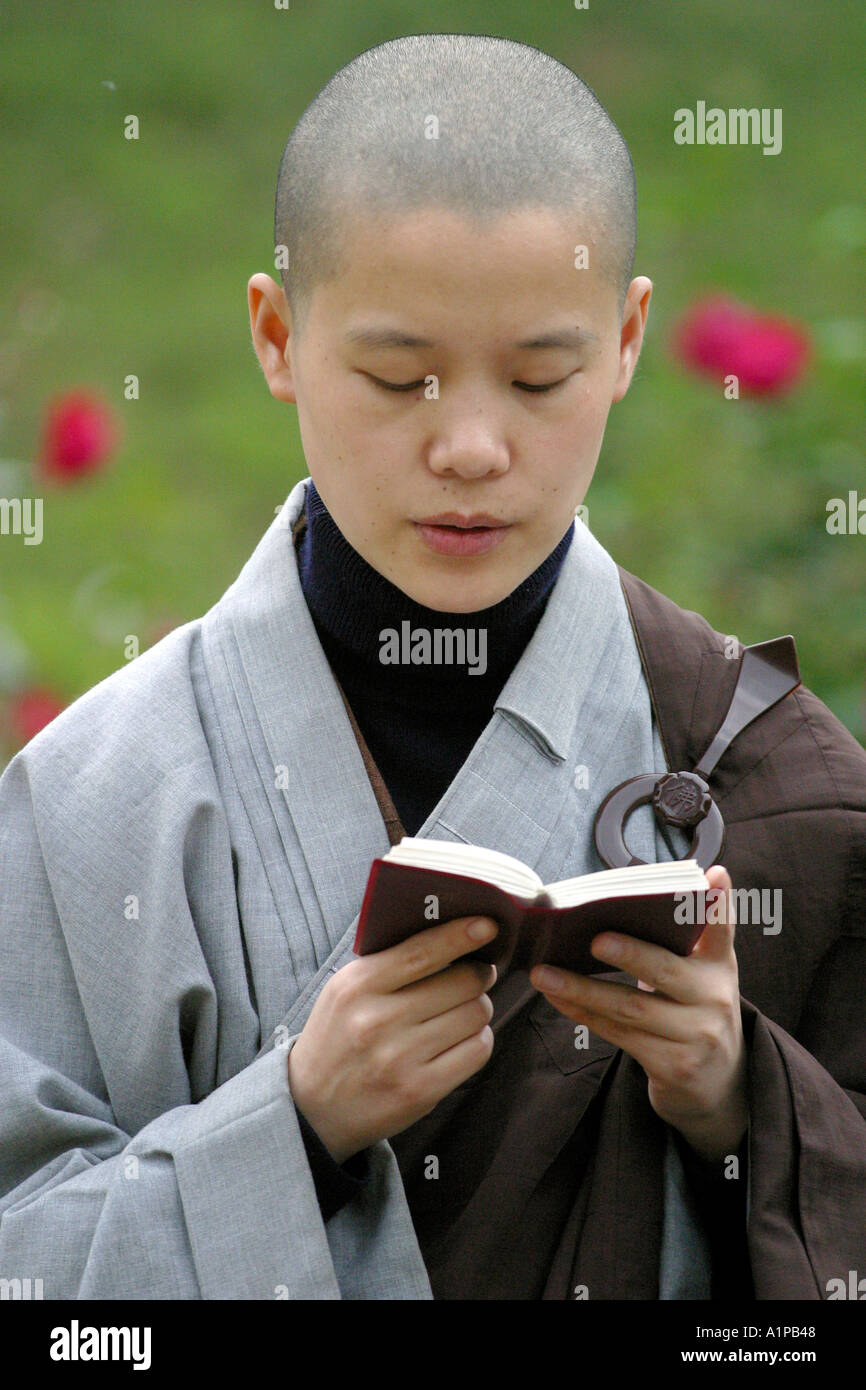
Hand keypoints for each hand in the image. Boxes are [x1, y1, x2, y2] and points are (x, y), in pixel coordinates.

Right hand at [287, 916, 497, 1163]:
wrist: (311, 1108)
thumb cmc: (337, 1038)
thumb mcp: (345, 990)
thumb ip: (389, 963)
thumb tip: (450, 935)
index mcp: (358, 986)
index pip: (422, 951)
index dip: (461, 935)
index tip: (488, 926)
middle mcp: (378, 1020)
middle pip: (462, 982)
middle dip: (478, 975)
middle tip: (476, 975)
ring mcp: (400, 1058)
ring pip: (475, 1014)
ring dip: (479, 1008)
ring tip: (464, 1010)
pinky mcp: (420, 1091)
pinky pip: (477, 1051)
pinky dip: (479, 1039)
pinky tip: (463, 1039)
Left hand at [529, 866, 747, 1161]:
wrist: (718, 1082)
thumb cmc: (695, 1009)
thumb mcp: (701, 974)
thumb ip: (681, 939)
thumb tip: (627, 897)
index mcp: (720, 966)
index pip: (722, 928)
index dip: (720, 902)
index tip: (714, 875)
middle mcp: (713, 998)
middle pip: (666, 972)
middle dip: (630, 954)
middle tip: (595, 939)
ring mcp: (694, 1036)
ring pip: (631, 1009)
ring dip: (581, 989)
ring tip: (542, 972)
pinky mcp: (672, 1065)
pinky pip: (617, 1035)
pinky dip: (582, 1013)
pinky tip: (555, 996)